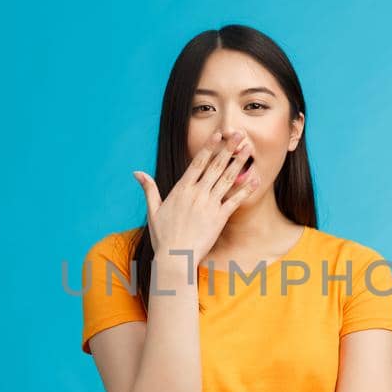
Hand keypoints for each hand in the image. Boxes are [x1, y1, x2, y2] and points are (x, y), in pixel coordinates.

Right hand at [133, 129, 260, 266]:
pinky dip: (245, 189)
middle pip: (215, 166)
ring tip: (248, 150)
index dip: (209, 147)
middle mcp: (197, 194)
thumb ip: (149, 189)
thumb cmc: (163, 236)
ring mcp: (209, 205)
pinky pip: (235, 200)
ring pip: (227, 179)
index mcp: (181, 189)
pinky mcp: (219, 218)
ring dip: (238, 163)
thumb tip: (137, 172)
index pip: (197, 163)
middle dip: (228, 149)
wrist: (175, 258)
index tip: (218, 134)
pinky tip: (255, 178)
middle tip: (239, 134)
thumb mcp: (153, 210)